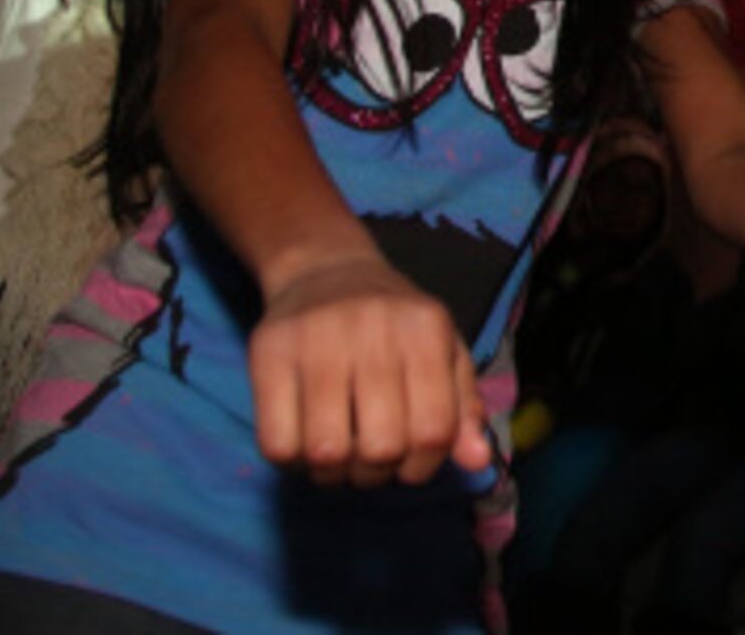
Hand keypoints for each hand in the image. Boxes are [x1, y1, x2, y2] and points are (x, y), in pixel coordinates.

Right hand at [249, 251, 488, 485]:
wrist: (326, 271)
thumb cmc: (394, 324)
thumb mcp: (443, 352)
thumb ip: (463, 409)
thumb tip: (477, 461)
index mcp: (425, 329)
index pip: (434, 430)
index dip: (424, 466)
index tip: (411, 461)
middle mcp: (372, 330)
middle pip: (381, 448)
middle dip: (378, 472)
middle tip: (370, 457)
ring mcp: (315, 340)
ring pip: (326, 453)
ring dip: (334, 473)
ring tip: (338, 452)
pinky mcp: (267, 354)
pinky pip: (277, 445)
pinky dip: (293, 461)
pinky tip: (304, 440)